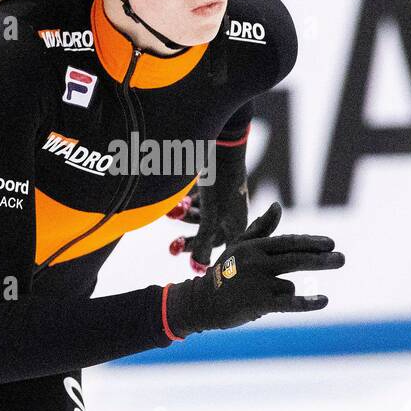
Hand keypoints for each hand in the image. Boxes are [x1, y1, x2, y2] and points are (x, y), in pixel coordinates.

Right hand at [163, 202, 344, 337]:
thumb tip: (277, 207)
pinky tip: (324, 300)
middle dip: (321, 258)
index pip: (288, 243)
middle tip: (341, 258)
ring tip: (334, 271)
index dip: (311, 242)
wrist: (202, 302)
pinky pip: (288, 303)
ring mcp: (257, 283)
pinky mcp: (258, 303)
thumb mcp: (240, 247)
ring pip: (288, 283)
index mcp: (253, 246)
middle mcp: (255, 262)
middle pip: (294, 258)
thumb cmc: (224, 272)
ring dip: (306, 284)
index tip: (330, 243)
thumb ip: (261, 228)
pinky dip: (307, 303)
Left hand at [166, 143, 248, 272]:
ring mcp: (224, 198)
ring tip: (172, 211)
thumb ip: (203, 243)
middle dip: (190, 241)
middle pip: (210, 235)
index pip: (225, 251)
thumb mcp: (210, 216)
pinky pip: (199, 202)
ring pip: (202, 217)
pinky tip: (176, 200)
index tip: (192, 267)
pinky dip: (187, 203)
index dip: (209, 258)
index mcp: (238, 223)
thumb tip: (199, 269)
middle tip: (171, 248)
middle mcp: (233, 213)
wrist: (220, 141)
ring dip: (186, 217)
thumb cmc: (218, 181)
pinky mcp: (214, 185)